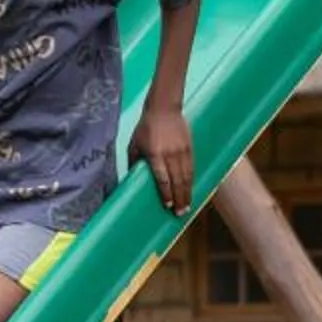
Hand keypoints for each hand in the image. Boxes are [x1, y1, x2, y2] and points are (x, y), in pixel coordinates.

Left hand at [129, 101, 193, 217]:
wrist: (164, 108)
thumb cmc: (145, 127)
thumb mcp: (134, 144)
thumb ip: (133, 162)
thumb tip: (129, 180)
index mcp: (154, 154)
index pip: (162, 178)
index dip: (166, 193)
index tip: (167, 206)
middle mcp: (170, 154)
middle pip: (177, 181)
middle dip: (179, 199)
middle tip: (180, 213)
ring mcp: (181, 151)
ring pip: (187, 176)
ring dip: (187, 193)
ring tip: (187, 206)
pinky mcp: (189, 147)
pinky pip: (192, 168)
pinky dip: (191, 181)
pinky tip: (191, 190)